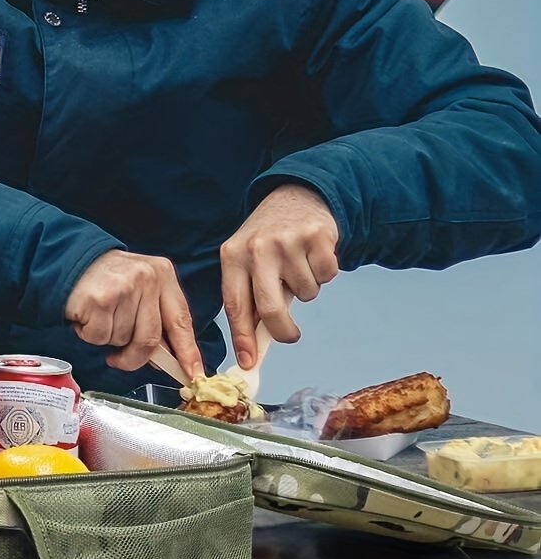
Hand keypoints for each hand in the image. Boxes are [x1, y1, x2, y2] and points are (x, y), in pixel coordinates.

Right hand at [63, 249, 203, 377]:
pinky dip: (90, 333)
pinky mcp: (100, 300)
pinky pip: (100, 337)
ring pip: (123, 340)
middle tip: (119, 358)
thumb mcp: (139, 287)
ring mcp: (124, 288)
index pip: (181, 321)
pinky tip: (88, 315)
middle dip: (134, 357)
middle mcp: (147, 278)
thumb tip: (167, 357)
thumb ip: (156, 317)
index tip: (193, 373)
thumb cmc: (105, 278)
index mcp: (163, 274)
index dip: (188, 352)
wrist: (67, 259)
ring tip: (100, 315)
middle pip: (150, 339)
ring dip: (108, 337)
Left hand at [220, 183, 339, 366]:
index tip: (248, 362)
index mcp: (232, 256)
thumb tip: (252, 345)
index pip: (235, 305)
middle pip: (270, 308)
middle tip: (290, 334)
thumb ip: (249, 296)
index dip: (242, 337)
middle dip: (283, 331)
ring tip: (298, 266)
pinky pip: (326, 276)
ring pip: (305, 294)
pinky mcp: (316, 237)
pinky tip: (312, 255)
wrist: (296, 196)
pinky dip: (323, 273)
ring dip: (306, 289)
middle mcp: (256, 248)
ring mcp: (287, 242)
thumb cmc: (268, 239)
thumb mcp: (247, 260)